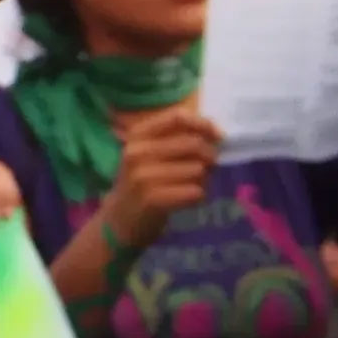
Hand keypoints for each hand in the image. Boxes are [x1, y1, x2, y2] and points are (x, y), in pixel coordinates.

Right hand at [100, 107, 221, 249]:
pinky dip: (199, 196)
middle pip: (193, 144)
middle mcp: (137, 152)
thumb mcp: (149, 154)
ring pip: (197, 169)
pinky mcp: (153, 200)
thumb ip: (176, 138)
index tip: (218, 136)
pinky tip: (188, 200)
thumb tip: (217, 133)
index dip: (203, 124)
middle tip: (208, 169)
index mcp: (137, 135)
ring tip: (193, 186)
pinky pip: (195, 192)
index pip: (177, 117)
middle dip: (210, 157)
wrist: (119, 220)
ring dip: (204, 180)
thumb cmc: (141, 182)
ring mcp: (143, 176)